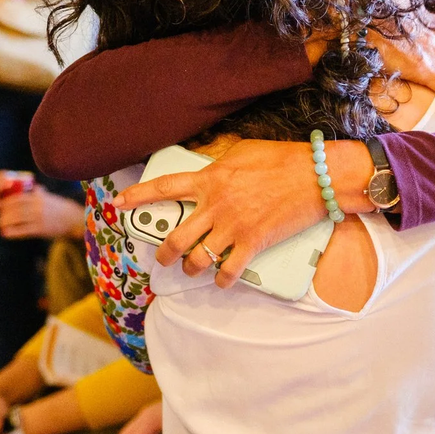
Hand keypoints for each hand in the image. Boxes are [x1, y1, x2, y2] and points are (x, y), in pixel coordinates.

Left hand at [0, 179, 85, 239]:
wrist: (73, 219)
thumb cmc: (58, 208)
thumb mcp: (48, 197)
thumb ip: (37, 192)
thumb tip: (27, 185)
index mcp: (38, 197)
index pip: (17, 198)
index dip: (5, 202)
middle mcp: (38, 206)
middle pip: (15, 208)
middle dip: (3, 213)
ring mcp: (39, 217)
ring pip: (17, 219)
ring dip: (5, 222)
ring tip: (0, 225)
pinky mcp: (41, 229)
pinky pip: (23, 230)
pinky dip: (12, 232)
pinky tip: (5, 233)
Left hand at [111, 138, 372, 288]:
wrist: (316, 175)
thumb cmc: (283, 158)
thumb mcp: (242, 152)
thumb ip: (219, 166)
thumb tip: (208, 174)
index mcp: (210, 179)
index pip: (164, 188)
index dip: (137, 196)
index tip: (118, 204)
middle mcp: (215, 205)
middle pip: (175, 237)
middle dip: (164, 253)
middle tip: (163, 258)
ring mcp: (233, 227)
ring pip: (197, 259)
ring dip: (192, 269)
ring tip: (193, 270)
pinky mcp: (253, 243)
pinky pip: (228, 271)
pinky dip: (223, 280)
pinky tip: (222, 281)